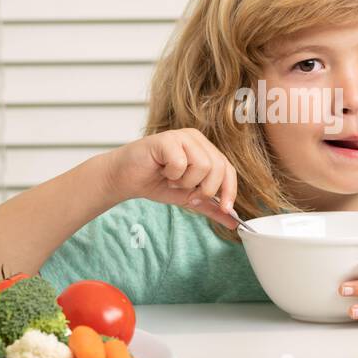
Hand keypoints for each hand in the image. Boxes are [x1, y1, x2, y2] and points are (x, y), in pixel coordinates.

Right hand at [104, 128, 240, 229]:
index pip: (228, 169)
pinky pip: (182, 163)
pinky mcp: (166, 139)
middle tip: (187, 193)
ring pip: (203, 165)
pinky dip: (172, 174)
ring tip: (171, 179)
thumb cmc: (154, 183)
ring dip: (186, 181)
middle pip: (219, 167)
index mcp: (204, 149)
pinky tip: (162, 171)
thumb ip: (210, 207)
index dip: (229, 190)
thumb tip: (233, 222)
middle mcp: (196, 139)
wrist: (124, 179)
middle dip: (205, 189)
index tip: (226, 209)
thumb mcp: (188, 198)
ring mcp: (181, 136)